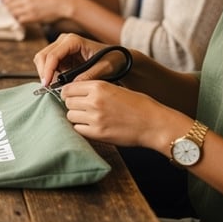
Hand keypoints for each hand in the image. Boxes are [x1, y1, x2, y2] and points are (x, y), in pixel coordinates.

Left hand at [2, 0, 72, 23]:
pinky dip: (19, 21)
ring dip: (12, 16)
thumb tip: (21, 0)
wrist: (63, 4)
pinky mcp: (32, 17)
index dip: (7, 2)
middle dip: (8, 9)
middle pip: (9, 5)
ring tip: (14, 18)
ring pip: (13, 13)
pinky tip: (22, 21)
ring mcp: (29, 8)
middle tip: (7, 13)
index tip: (7, 5)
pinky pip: (20, 20)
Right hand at [33, 33, 120, 86]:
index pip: (53, 55)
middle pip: (43, 56)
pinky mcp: (61, 56)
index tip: (47, 85)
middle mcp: (64, 41)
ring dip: (46, 74)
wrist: (118, 58)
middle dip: (43, 73)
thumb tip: (73, 85)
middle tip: (48, 88)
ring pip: (42, 60)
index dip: (47, 71)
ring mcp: (61, 47)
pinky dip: (50, 75)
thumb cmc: (114, 59)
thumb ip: (89, 75)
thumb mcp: (105, 68)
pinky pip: (48, 65)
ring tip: (56, 87)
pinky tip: (59, 83)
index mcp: (73, 40)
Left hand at [59, 80, 182, 149]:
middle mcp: (94, 101)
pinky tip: (93, 127)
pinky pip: (78, 129)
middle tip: (83, 108)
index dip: (68, 93)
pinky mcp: (98, 133)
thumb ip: (95, 90)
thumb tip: (76, 92)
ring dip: (77, 117)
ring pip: (70, 116)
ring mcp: (95, 118)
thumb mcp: (116, 88)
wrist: (155, 124)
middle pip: (67, 102)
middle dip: (73, 105)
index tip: (72, 97)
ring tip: (90, 118)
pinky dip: (82, 128)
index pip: (68, 88)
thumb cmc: (140, 105)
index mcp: (99, 87)